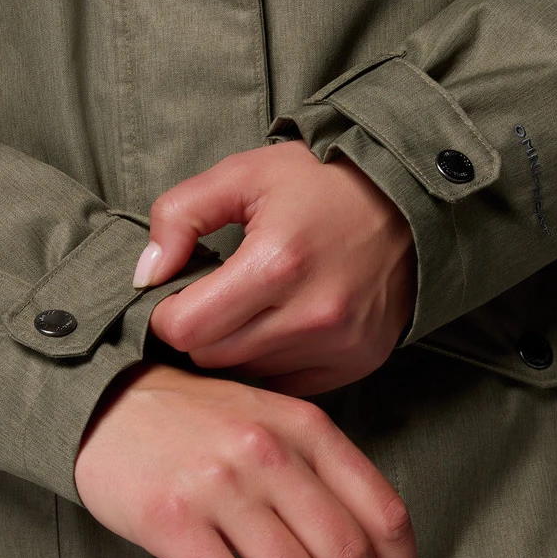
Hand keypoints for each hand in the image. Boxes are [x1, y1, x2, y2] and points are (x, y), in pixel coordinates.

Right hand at [74, 361, 422, 557]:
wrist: (108, 404)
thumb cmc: (199, 421)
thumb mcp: (271, 420)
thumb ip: (320, 469)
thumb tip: (372, 552)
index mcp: (305, 427)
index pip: (382, 512)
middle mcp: (270, 453)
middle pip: (348, 552)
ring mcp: (220, 487)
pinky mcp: (174, 522)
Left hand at [133, 140, 415, 395]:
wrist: (411, 202)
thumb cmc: (320, 184)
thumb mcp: (243, 174)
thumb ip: (180, 215)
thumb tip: (146, 275)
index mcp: (276, 262)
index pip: (185, 329)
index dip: (166, 312)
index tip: (178, 292)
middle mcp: (311, 314)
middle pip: (211, 357)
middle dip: (199, 330)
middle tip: (211, 298)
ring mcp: (338, 344)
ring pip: (246, 374)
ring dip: (236, 347)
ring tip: (251, 307)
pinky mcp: (356, 362)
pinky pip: (286, 383)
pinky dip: (273, 360)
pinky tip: (282, 324)